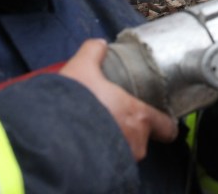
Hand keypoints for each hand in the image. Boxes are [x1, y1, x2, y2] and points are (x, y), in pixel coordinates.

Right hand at [59, 39, 177, 160]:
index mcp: (138, 117)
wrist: (51, 136)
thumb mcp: (82, 69)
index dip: (164, 122)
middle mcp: (134, 142)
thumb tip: (98, 44)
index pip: (166, 126)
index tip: (157, 117)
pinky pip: (106, 162)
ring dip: (114, 142)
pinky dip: (99, 154)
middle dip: (130, 130)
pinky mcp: (100, 172)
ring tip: (97, 130)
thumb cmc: (74, 103)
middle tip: (115, 119)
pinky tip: (85, 143)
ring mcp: (120, 159)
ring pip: (125, 151)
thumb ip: (93, 53)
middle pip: (143, 139)